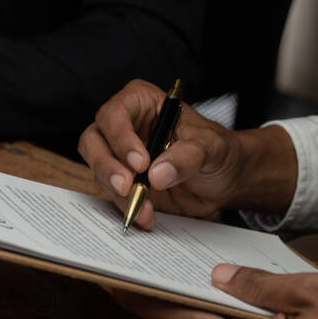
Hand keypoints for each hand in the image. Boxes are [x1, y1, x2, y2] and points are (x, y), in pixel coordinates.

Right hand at [77, 80, 296, 228]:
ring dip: (118, 192)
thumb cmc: (217, 151)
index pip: (116, 112)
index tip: (140, 162)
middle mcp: (124, 126)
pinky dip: (126, 207)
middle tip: (127, 186)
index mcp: (142, 103)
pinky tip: (146, 215)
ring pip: (98, 170)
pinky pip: (112, 194)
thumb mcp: (212, 147)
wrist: (224, 179)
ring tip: (144, 207)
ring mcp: (119, 155)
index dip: (121, 137)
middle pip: (94, 140)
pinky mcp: (122, 181)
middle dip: (107, 166)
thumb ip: (188, 156)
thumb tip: (158, 173)